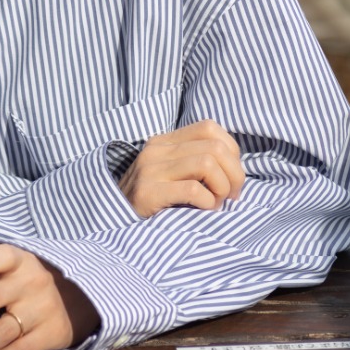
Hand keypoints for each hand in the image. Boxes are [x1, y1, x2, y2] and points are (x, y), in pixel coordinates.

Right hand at [118, 119, 244, 217]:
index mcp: (165, 141)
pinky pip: (193, 190)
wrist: (113, 221)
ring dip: (222, 188)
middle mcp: (157, 150)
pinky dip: (208, 202)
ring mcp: (150, 170)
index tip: (231, 177)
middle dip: (234, 174)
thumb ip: (194, 161)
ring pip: (207, 163)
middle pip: (215, 147)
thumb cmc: (153, 201)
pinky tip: (203, 210)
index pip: (210, 128)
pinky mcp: (148, 192)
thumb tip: (235, 167)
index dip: (231, 151)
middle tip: (230, 196)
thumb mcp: (171, 173)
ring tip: (216, 203)